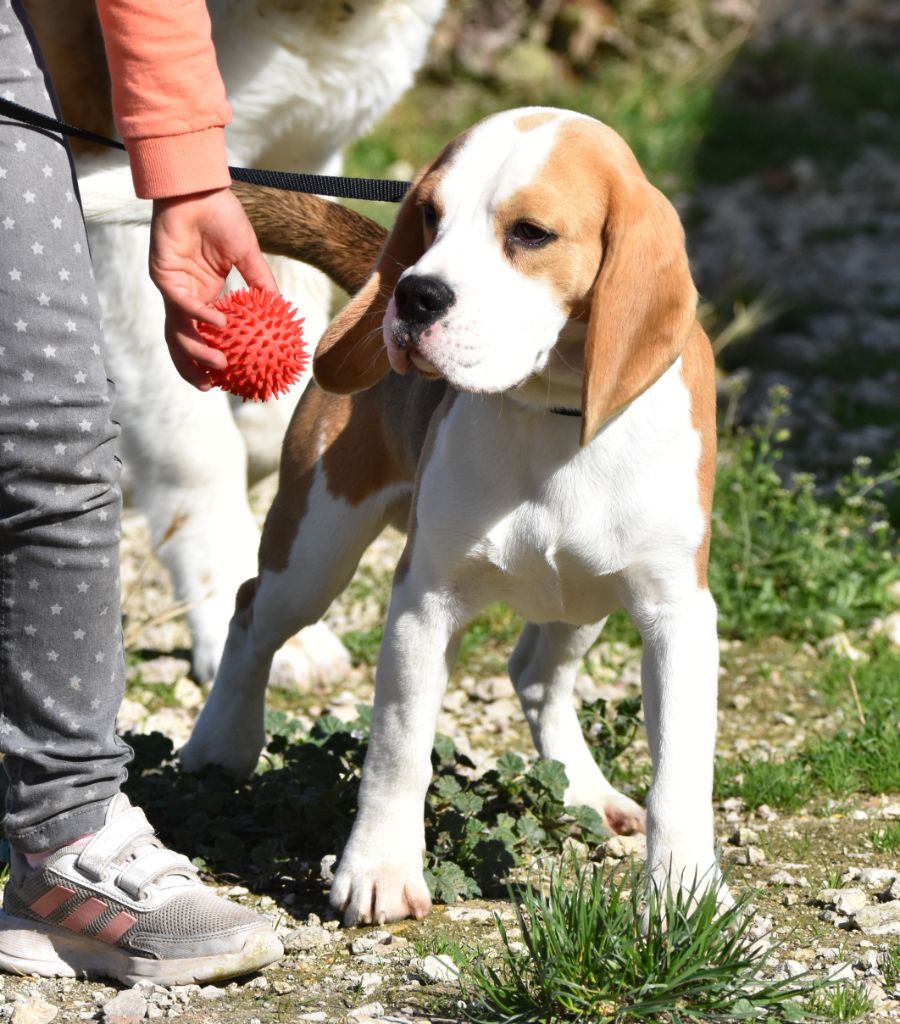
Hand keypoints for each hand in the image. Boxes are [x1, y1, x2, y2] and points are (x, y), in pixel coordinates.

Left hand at [149, 187, 277, 388]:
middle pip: (181, 342)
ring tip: (220, 364)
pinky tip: (221, 324)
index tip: (227, 377)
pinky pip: (183, 303)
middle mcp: (183, 296)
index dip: (208, 359)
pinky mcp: (162, 274)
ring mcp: (171, 287)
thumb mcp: (248, 255)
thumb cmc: (221, 216)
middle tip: (212, 387)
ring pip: (177, 330)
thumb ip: (261, 283)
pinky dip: (200, 316)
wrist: (199, 190)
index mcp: (201, 294)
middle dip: (192, 368)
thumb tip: (280, 308)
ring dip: (196, 351)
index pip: (200, 335)